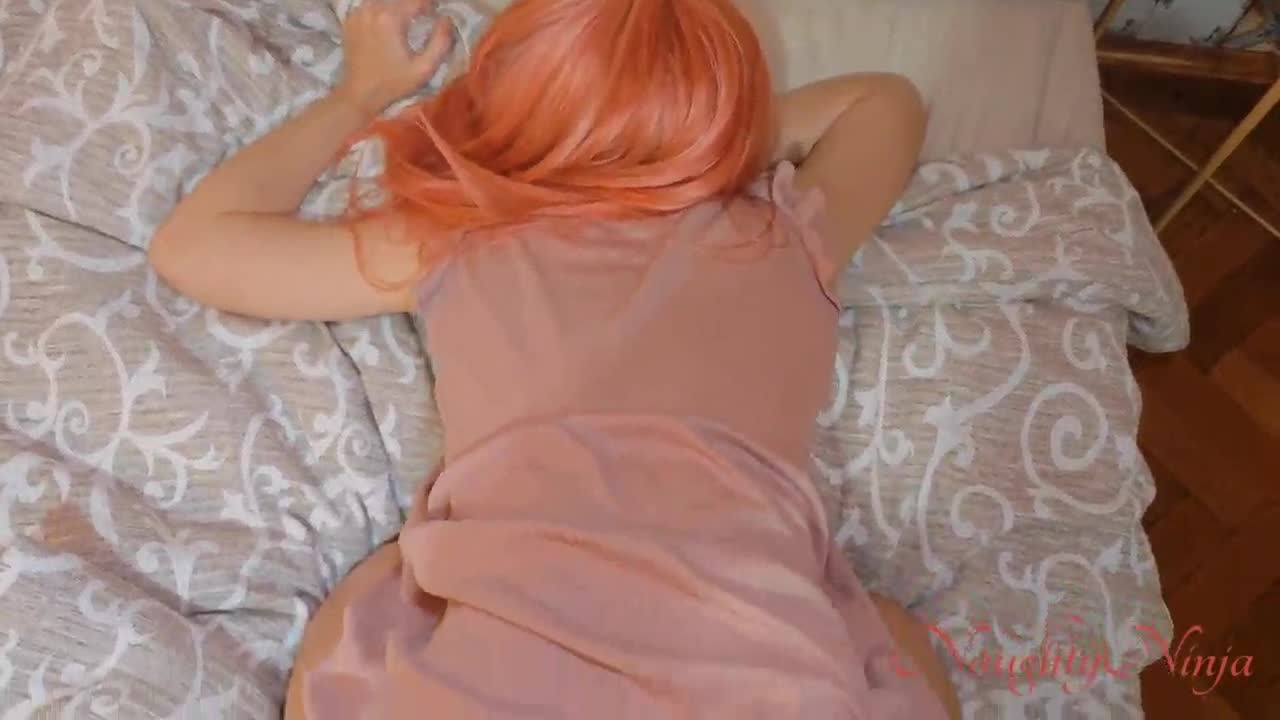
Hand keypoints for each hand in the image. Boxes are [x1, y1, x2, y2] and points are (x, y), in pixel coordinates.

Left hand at [335, 0, 454, 116]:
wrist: (360, 94)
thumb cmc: (394, 84)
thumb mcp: (424, 68)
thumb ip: (440, 42)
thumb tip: (447, 19)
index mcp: (391, 18)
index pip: (417, 0)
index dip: (429, 6)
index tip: (434, 16)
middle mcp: (372, 9)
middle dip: (413, 6)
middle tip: (422, 18)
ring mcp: (358, 13)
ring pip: (384, 0)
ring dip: (397, 6)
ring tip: (406, 21)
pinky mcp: (350, 20)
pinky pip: (370, 5)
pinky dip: (381, 10)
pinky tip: (386, 24)